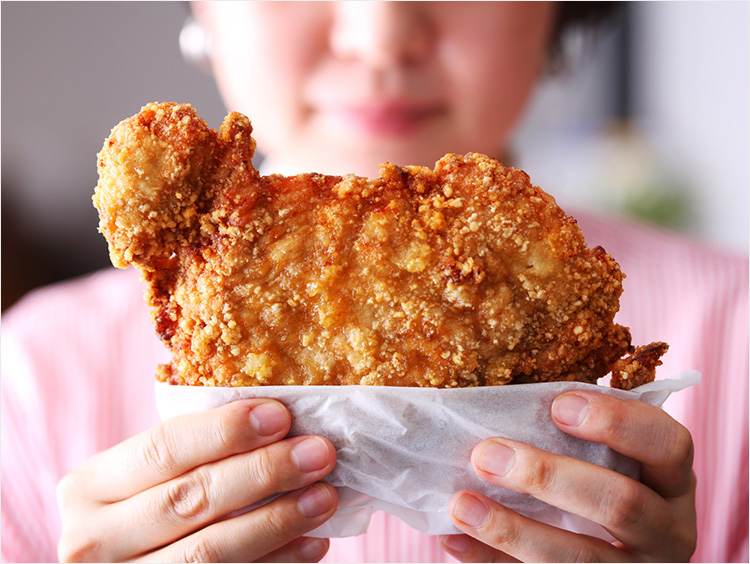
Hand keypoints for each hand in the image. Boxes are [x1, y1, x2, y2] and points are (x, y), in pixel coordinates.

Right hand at [57, 399, 337, 561]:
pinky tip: (313, 542)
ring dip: (277, 520)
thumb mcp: (147, 479)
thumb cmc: (147, 507)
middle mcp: (93, 539)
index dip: (223, 431)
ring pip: (208, 551)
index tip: (281, 415)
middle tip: (319, 453)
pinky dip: (276, 562)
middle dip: (262, 472)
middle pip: (188, 499)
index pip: (162, 449)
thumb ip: (193, 454)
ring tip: (325, 496)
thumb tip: (281, 418)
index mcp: (89, 487)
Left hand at [441, 391, 695, 561]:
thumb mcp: (605, 455)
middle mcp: (668, 531)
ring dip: (513, 530)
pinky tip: (453, 538)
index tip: (558, 406)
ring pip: (580, 560)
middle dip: (549, 477)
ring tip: (461, 504)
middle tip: (486, 454)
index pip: (668, 444)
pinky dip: (490, 561)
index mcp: (672, 479)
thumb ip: (571, 430)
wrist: (613, 549)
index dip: (618, 422)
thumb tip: (492, 402)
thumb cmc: (595, 477)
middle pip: (621, 504)